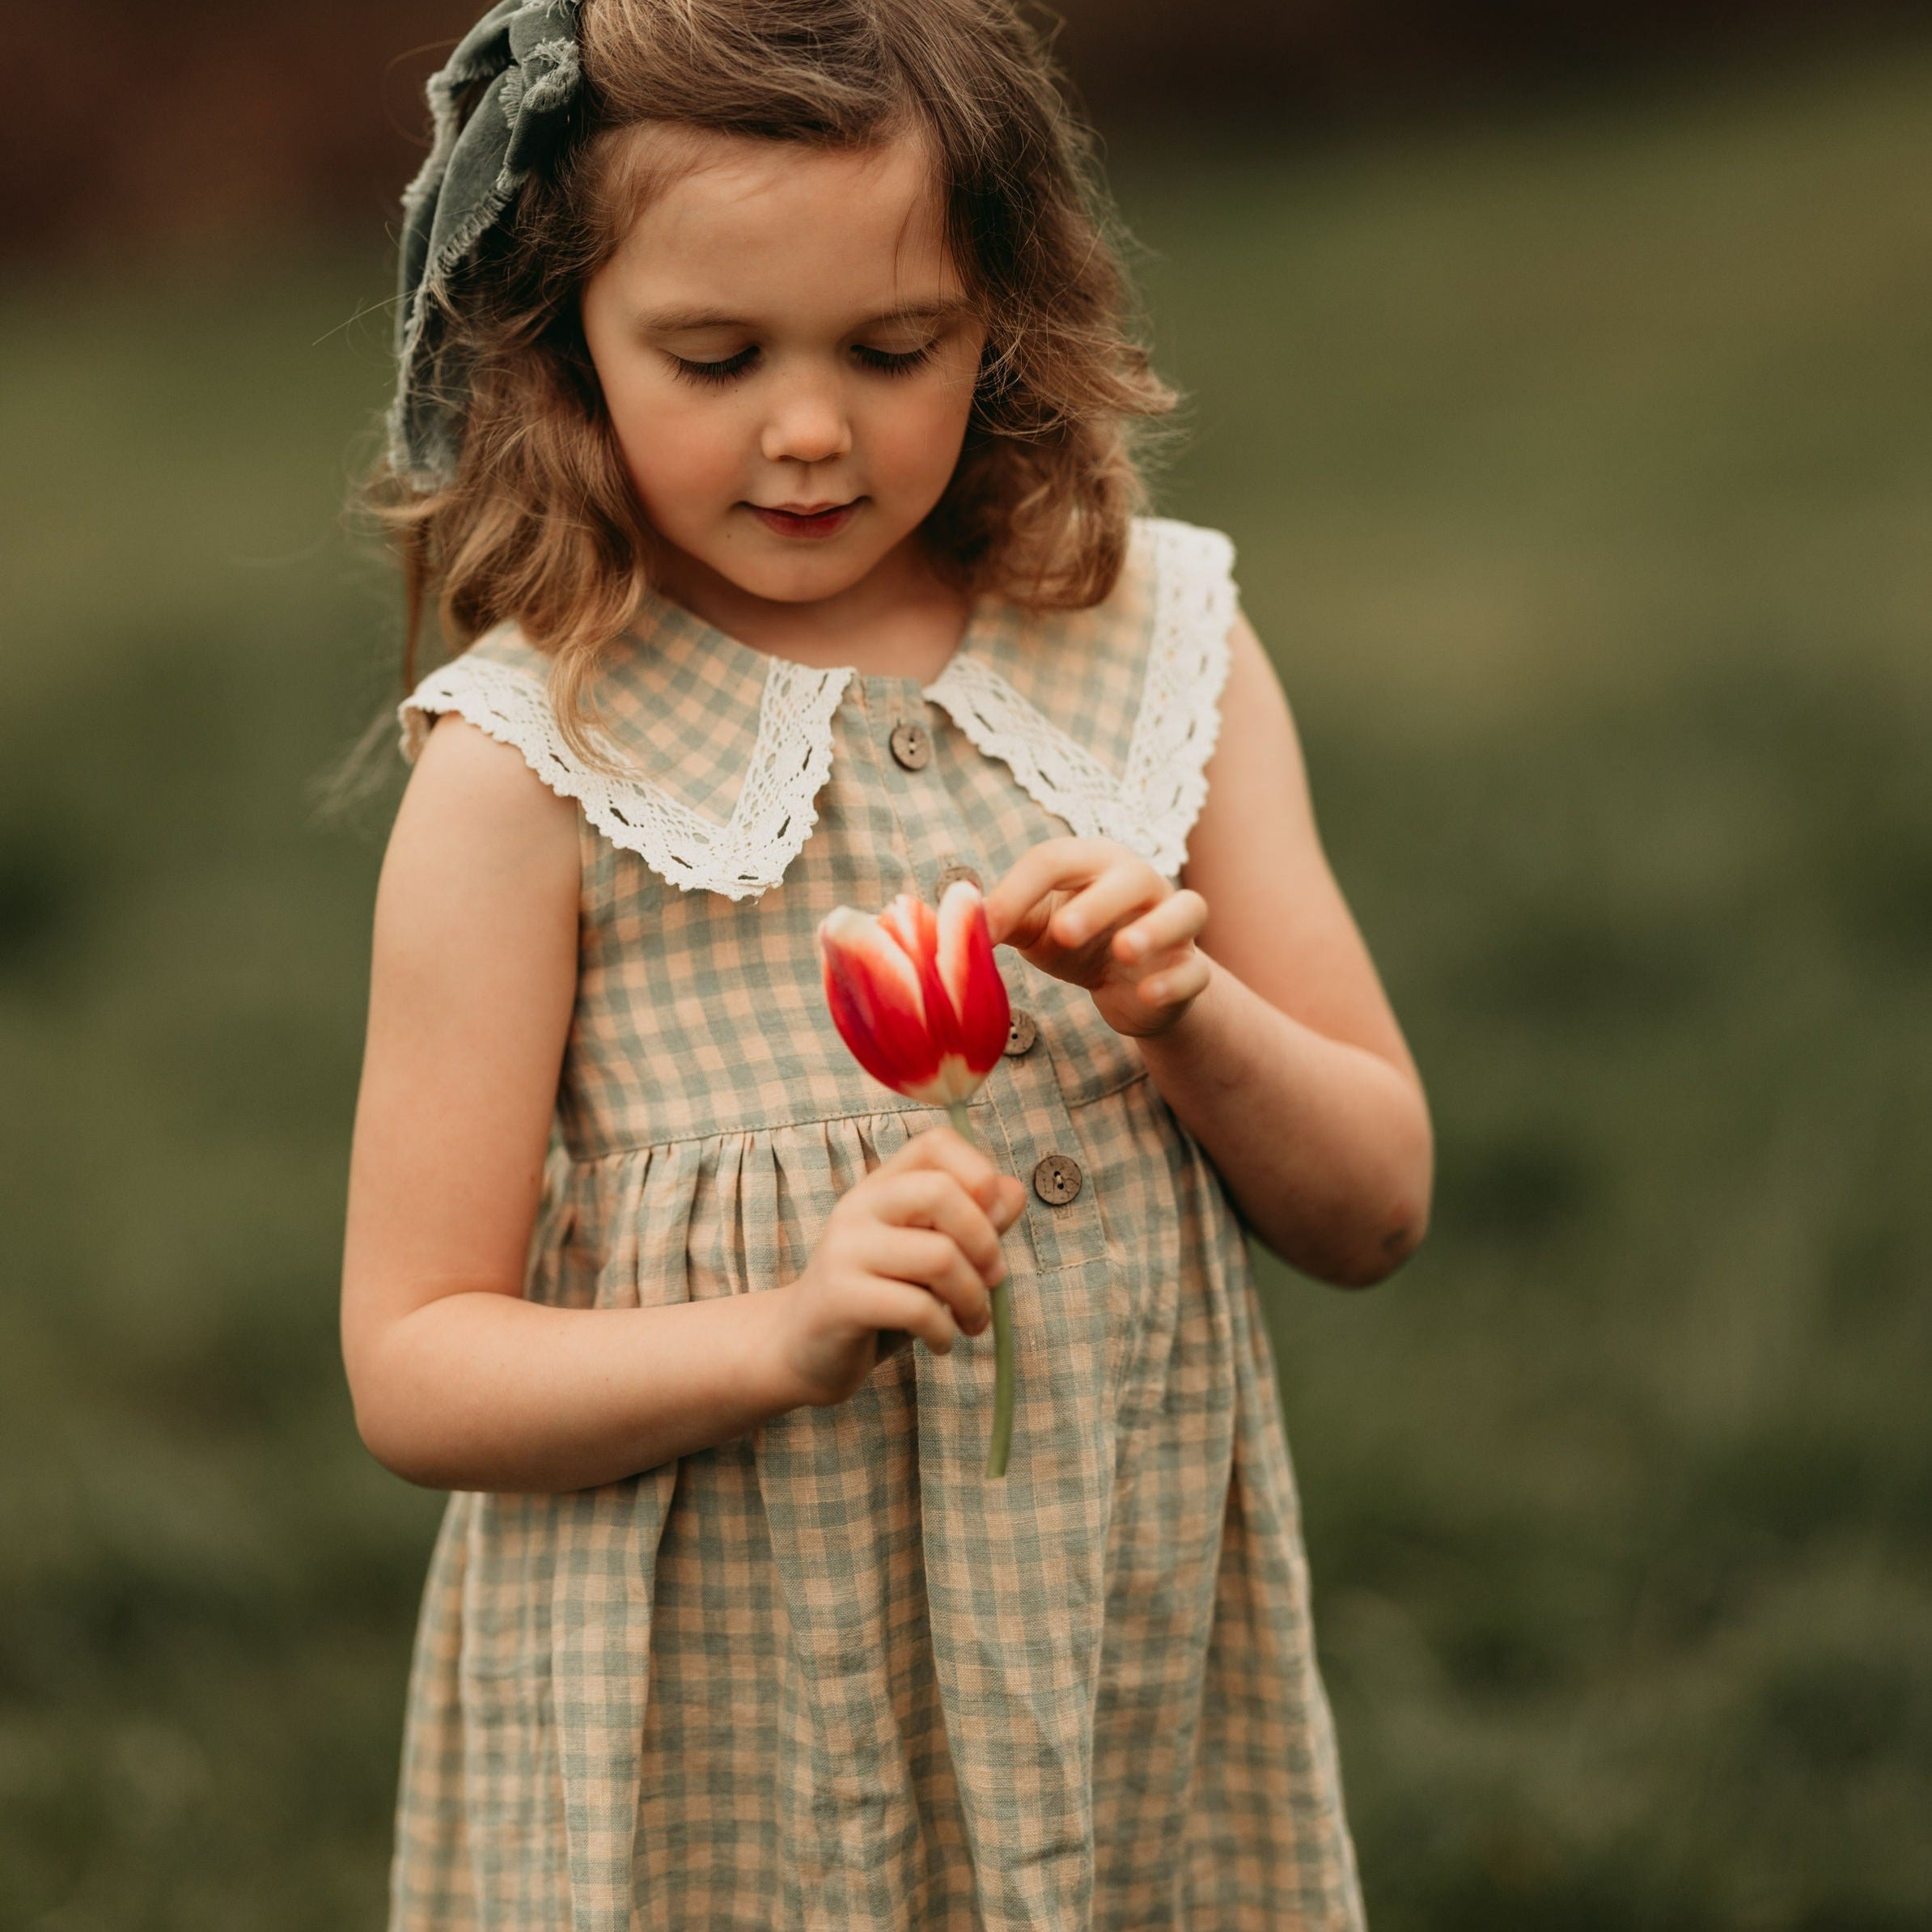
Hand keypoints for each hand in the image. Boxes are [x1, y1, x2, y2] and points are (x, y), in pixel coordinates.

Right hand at [771, 1127, 1027, 1408]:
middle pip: (942, 1191)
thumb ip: (972, 1223)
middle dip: (985, 1241)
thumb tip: (1013, 1192)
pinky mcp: (840, 1297)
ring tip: (970, 1322)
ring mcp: (845, 1249)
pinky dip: (944, 1332)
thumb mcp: (929, 1256)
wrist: (801, 1349)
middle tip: (992, 1280)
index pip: (936, 1142)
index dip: (979, 1171)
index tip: (993, 1220)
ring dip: (973, 1298)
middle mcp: (860, 1206)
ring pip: (939, 1255)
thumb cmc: (877, 1298)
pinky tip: (940, 1343)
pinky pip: (917, 1307)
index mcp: (883, 1185)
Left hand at [984, 837, 1210, 1037]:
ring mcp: (1174, 926)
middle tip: (1063, 933)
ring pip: (1186, 910)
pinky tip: (1146, 995)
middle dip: (1098, 903)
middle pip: (1130, 877)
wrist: (1132, 988)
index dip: (1020, 890)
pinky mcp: (1192, 968)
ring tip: (1124, 951)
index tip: (989, 928)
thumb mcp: (1037, 927)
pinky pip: (1196, 970)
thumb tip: (957, 920)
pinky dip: (1174, 980)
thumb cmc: (1079, 942)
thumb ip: (1004, 919)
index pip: (1056, 860)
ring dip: (1157, 929)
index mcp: (1093, 864)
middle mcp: (1141, 885)